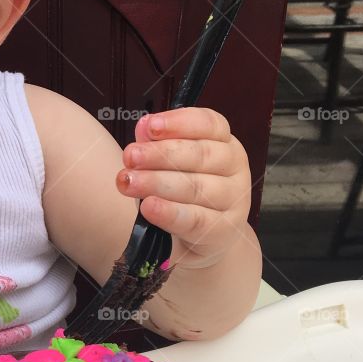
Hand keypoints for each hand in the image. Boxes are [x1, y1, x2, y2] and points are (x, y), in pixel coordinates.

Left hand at [115, 108, 252, 269]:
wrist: (203, 239)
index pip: (209, 124)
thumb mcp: (168, 165)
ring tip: (128, 182)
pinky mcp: (223, 229)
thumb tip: (144, 126)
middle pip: (200, 154)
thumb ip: (156, 144)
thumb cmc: (183, 193)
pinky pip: (195, 219)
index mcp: (224, 141)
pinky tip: (149, 207)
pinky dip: (169, 212)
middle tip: (130, 156)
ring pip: (195, 187)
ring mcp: (233, 199)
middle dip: (160, 154)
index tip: (150, 125)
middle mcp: (234, 167)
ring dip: (157, 182)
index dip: (179, 122)